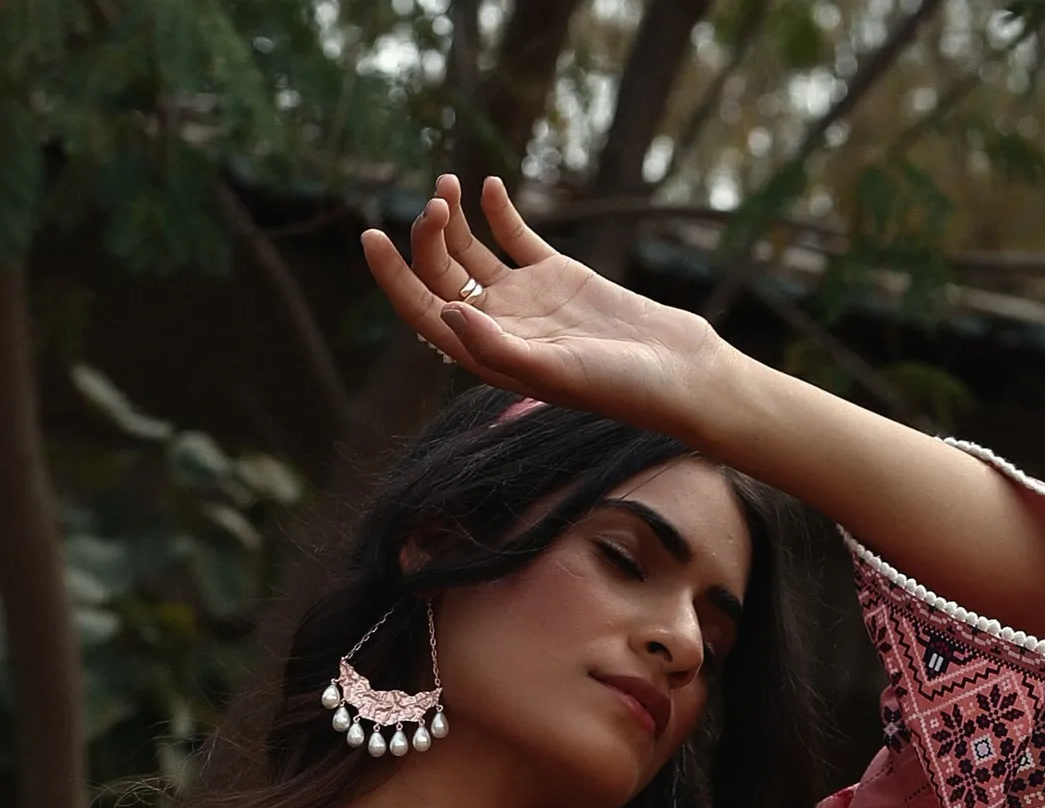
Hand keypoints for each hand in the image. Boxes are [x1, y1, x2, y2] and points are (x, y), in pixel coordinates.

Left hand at [361, 173, 732, 441]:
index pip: (423, 311)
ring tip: (450, 183)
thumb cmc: (614, 386)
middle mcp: (499, 325)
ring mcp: (527, 298)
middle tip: (436, 201)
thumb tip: (443, 309)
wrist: (673, 370)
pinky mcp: (557, 274)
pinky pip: (517, 236)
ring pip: (472, 251)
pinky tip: (489, 186)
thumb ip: (494, 346)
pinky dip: (500, 211)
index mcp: (486, 354)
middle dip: (429, 235)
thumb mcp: (549, 371)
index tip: (371, 236)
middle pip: (443, 273)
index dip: (392, 277)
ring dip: (455, 218)